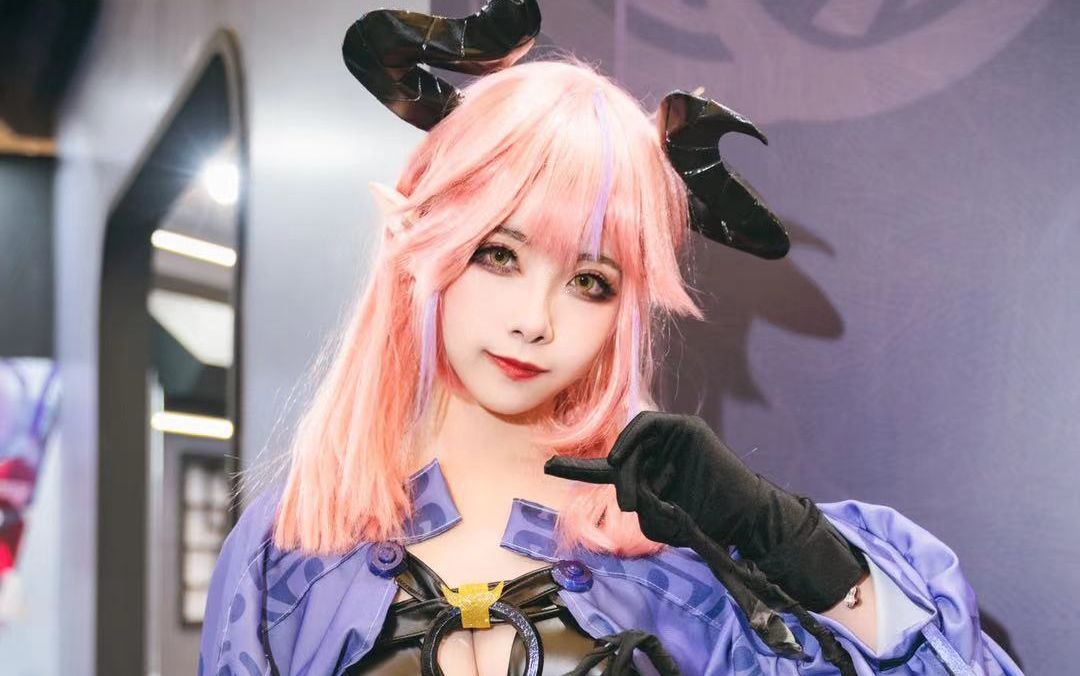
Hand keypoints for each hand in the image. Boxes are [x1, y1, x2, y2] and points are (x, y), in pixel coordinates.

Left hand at [544, 409, 867, 612]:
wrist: (741, 516)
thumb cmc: (701, 521)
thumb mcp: (659, 520)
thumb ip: (638, 503)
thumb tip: (627, 485)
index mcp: (644, 475)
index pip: (603, 467)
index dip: (575, 467)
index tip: (546, 468)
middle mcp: (654, 453)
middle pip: (619, 458)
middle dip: (619, 482)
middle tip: (630, 504)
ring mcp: (670, 437)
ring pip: (631, 444)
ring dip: (630, 470)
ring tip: (645, 495)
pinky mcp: (686, 427)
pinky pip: (647, 422)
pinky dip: (631, 437)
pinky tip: (624, 457)